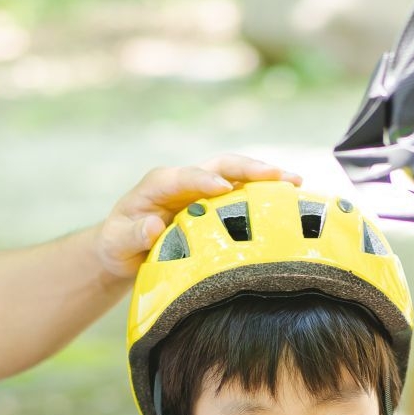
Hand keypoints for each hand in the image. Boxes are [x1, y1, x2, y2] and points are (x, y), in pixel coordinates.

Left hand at [93, 155, 301, 282]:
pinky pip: (244, 195)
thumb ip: (132, 235)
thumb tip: (153, 226)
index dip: (203, 179)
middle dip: (250, 168)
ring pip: (238, 176)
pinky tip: (291, 203)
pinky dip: (266, 195)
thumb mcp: (117, 243)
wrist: (125, 248)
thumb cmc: (118, 243)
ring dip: (267, 177)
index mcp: (160, 184)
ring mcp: (204, 190)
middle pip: (222, 166)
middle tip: (280, 176)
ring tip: (296, 183)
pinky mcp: (217, 203)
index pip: (184, 176)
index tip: (222, 188)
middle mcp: (186, 180)